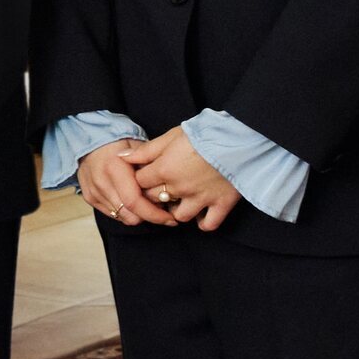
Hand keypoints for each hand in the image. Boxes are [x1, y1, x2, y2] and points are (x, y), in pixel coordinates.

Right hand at [77, 138, 178, 226]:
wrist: (90, 140)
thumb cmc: (116, 142)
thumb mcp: (136, 147)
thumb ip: (150, 164)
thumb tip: (166, 184)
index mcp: (114, 168)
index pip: (134, 202)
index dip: (154, 214)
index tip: (169, 217)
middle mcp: (102, 183)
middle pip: (130, 215)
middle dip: (149, 217)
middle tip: (162, 211)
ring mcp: (94, 192)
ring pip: (122, 217)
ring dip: (137, 215)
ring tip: (147, 204)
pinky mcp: (90, 198)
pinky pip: (113, 214)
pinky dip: (125, 212)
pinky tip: (133, 201)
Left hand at [123, 127, 241, 230]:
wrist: (237, 136)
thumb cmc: (202, 133)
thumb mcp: (171, 136)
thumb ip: (146, 150)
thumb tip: (122, 157)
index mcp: (165, 169)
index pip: (140, 182)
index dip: (141, 178)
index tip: (147, 174)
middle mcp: (179, 188)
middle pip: (156, 200)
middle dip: (155, 195)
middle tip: (162, 185)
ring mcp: (200, 199)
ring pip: (179, 216)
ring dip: (178, 210)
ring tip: (182, 199)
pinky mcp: (220, 204)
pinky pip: (207, 224)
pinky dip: (203, 222)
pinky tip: (201, 212)